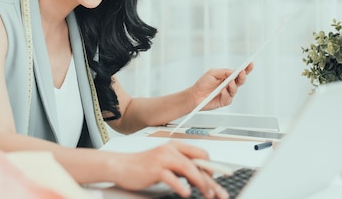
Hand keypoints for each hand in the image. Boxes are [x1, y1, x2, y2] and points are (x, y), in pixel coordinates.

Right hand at [112, 141, 228, 198]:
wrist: (121, 166)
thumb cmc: (144, 166)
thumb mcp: (166, 164)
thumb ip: (181, 168)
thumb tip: (200, 179)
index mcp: (176, 147)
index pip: (201, 155)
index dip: (212, 168)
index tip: (220, 180)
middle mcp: (171, 150)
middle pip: (198, 163)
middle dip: (210, 180)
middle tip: (217, 193)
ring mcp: (163, 158)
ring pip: (189, 169)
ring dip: (201, 184)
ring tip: (207, 194)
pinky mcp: (154, 169)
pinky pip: (172, 178)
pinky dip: (181, 187)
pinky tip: (186, 193)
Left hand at [191, 62, 253, 110]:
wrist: (195, 95)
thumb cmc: (203, 83)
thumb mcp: (212, 73)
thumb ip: (224, 72)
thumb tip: (234, 71)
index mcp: (227, 76)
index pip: (239, 72)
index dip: (246, 69)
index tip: (250, 64)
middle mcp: (229, 85)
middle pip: (240, 81)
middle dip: (243, 76)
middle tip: (242, 73)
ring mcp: (228, 93)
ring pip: (235, 89)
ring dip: (233, 85)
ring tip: (229, 83)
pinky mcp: (224, 101)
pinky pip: (229, 98)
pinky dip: (226, 94)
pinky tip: (222, 91)